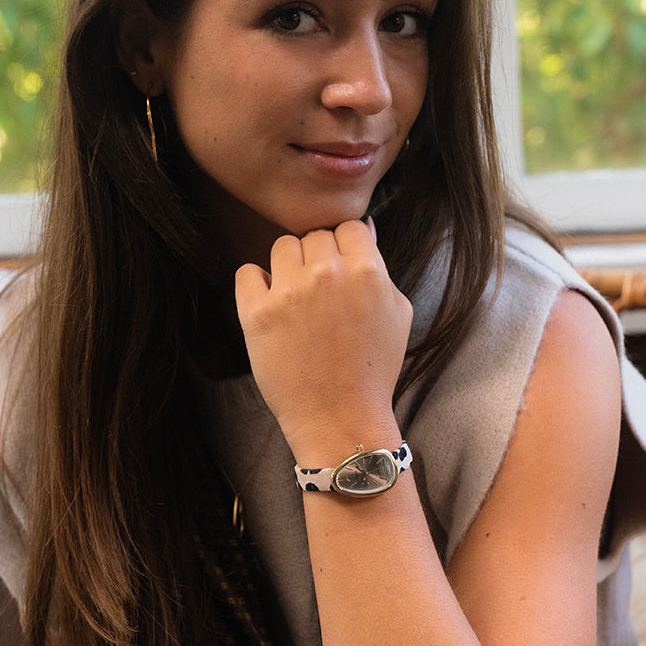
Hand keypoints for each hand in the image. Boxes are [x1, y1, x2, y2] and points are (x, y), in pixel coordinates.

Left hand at [234, 219, 411, 461]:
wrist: (341, 418)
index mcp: (367, 269)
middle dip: (318, 258)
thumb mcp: (398, 313)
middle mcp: (328, 273)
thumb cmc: (374, 368)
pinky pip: (247, 272)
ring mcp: (289, 292)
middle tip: (321, 294)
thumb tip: (366, 228)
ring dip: (288, 267)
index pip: (348, 227)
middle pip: (314, 235)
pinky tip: (272, 307)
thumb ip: (382, 268)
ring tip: (297, 301)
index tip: (342, 271)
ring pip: (281, 246)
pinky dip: (256, 285)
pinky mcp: (256, 312)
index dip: (346, 248)